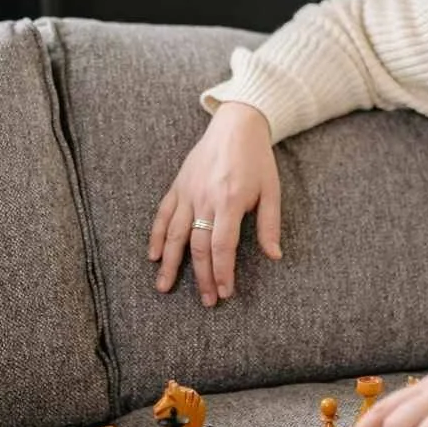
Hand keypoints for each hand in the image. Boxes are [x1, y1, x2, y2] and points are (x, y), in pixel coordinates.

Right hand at [148, 102, 282, 306]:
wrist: (236, 125)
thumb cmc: (257, 159)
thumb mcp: (272, 190)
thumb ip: (270, 225)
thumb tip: (274, 256)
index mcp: (230, 200)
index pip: (223, 245)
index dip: (222, 272)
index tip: (224, 293)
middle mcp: (205, 198)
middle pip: (198, 246)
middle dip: (201, 276)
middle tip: (206, 301)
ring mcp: (188, 192)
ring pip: (174, 234)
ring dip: (169, 264)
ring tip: (164, 287)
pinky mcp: (177, 186)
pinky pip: (163, 215)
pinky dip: (156, 236)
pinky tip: (153, 256)